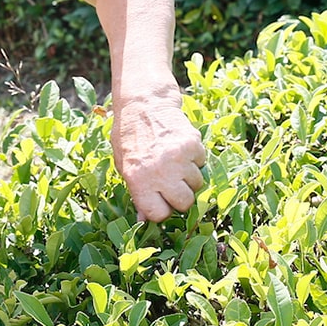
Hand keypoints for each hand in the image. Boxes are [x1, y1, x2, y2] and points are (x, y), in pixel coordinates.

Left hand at [111, 99, 205, 221]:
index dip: (162, 208)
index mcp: (139, 181)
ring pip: (197, 183)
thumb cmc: (130, 137)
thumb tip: (144, 221)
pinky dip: (195, 158)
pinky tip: (180, 147)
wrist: (144, 104)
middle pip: (185, 203)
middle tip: (171, 181)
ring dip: (189, 176)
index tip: (160, 200)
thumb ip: (137, 194)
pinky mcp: (193, 144)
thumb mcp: (124, 166)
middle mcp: (160, 172)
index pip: (159, 214)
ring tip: (174, 160)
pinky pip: (202, 163)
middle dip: (180, 196)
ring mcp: (178, 158)